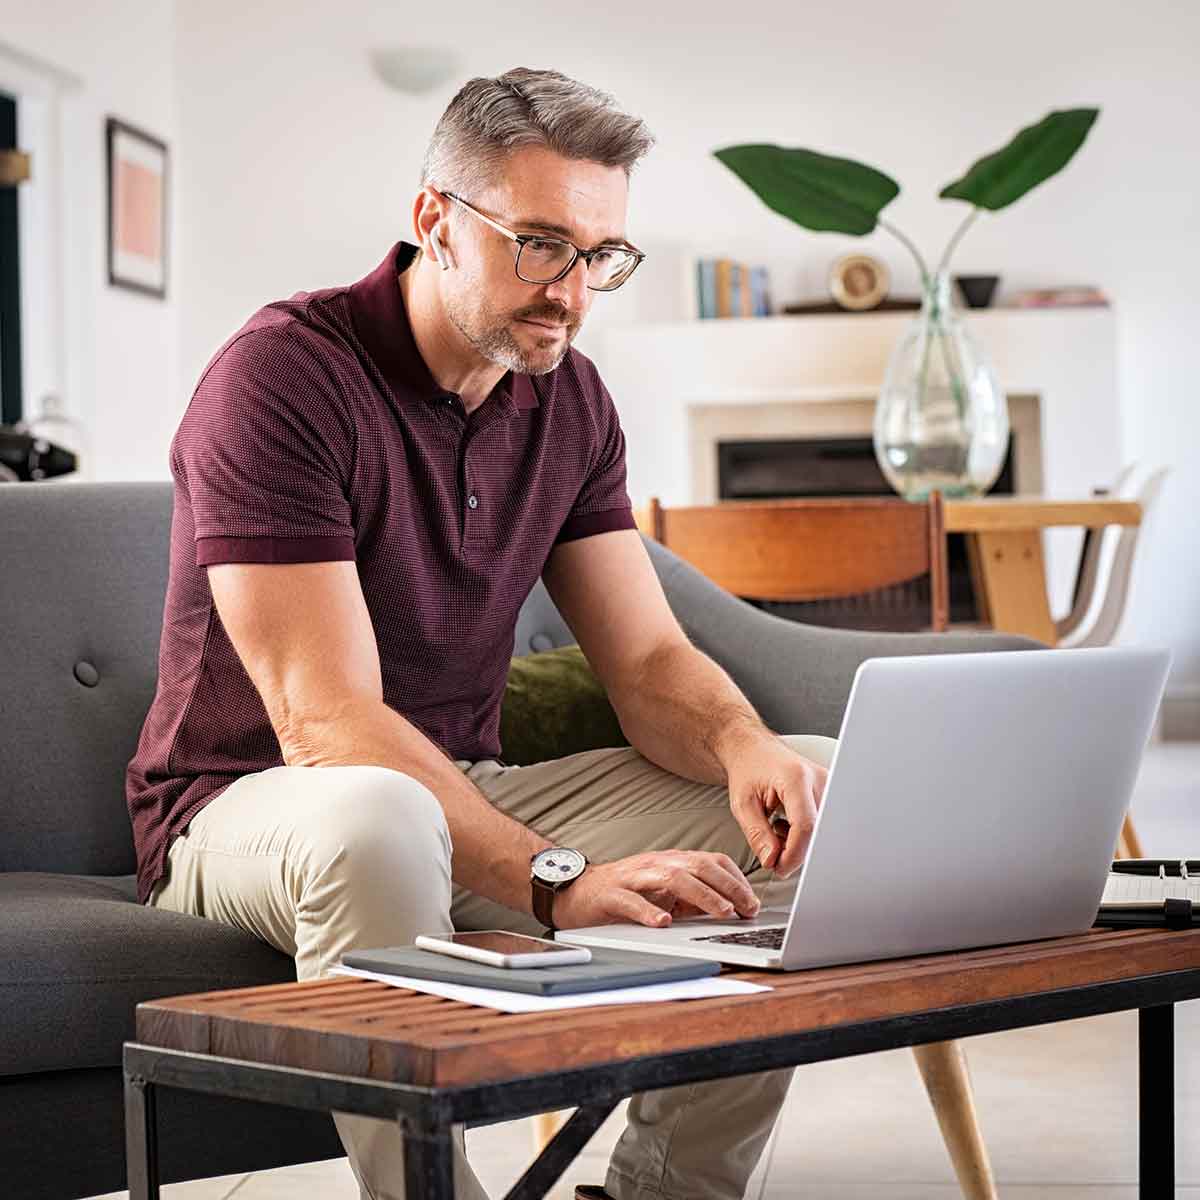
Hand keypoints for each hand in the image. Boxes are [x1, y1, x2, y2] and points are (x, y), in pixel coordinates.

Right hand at [552, 850, 760, 929]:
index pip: (711, 862)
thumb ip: (691, 898)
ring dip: (702, 895)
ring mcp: (633, 877)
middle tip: (746, 908)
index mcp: (671, 863)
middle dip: (727, 887)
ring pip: (672, 879)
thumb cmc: (622, 892)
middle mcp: (656, 865)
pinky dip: (649, 911)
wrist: (575, 890)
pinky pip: (632, 901)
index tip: (753, 902)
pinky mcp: (611, 894)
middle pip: (698, 867)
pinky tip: (663, 922)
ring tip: (721, 911)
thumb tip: (728, 908)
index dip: (735, 880)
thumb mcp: (663, 893)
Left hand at [726, 737, 828, 878]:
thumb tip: (773, 861)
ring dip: (800, 842)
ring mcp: (830, 785)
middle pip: (818, 831)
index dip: (794, 853)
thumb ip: (757, 834)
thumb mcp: (743, 804)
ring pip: (823, 832)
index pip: (806, 826)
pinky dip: (805, 834)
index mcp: (796, 778)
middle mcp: (820, 780)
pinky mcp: (832, 793)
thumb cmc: (748, 770)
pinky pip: (824, 825)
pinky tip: (788, 824)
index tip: (778, 867)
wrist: (754, 749)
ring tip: (777, 828)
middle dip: (796, 850)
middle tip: (772, 849)